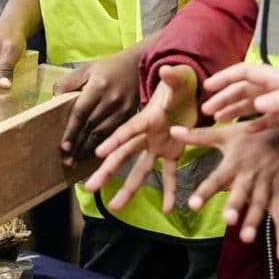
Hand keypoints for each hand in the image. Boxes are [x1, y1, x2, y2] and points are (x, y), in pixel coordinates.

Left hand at [56, 46, 141, 166]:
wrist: (139, 64)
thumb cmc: (108, 68)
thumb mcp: (86, 68)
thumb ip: (67, 82)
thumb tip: (54, 100)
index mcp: (98, 86)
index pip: (81, 113)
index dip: (71, 131)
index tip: (64, 147)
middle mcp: (111, 99)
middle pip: (91, 127)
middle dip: (78, 146)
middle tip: (67, 161)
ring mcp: (123, 109)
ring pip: (104, 134)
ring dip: (89, 150)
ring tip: (77, 162)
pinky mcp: (131, 115)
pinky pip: (115, 134)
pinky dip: (104, 146)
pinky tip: (94, 155)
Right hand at [87, 64, 200, 210]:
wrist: (189, 92)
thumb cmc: (180, 84)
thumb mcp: (179, 81)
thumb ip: (173, 78)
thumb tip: (167, 69)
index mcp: (147, 119)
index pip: (128, 131)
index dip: (114, 141)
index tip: (99, 152)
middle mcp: (147, 135)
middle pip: (124, 155)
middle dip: (107, 170)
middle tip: (89, 187)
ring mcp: (156, 146)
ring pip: (140, 170)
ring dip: (129, 189)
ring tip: (115, 207)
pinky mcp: (171, 153)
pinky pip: (169, 174)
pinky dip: (170, 191)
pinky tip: (169, 209)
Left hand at [170, 122, 278, 257]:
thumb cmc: (252, 135)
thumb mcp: (225, 134)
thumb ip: (198, 136)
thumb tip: (172, 131)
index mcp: (234, 163)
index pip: (217, 178)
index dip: (206, 191)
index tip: (193, 205)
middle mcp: (251, 176)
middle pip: (242, 192)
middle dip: (236, 205)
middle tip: (228, 219)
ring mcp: (268, 186)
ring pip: (261, 205)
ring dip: (255, 220)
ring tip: (247, 237)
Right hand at [203, 64, 278, 132]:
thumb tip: (256, 105)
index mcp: (278, 79)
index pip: (244, 73)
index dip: (224, 78)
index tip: (206, 88)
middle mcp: (278, 89)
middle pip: (244, 90)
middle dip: (224, 98)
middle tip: (206, 112)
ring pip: (253, 105)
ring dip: (235, 110)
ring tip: (218, 121)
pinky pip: (269, 121)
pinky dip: (255, 125)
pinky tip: (245, 132)